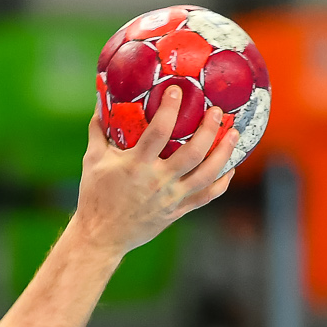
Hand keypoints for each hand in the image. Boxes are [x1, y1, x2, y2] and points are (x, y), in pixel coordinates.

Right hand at [69, 85, 238, 258]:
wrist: (100, 236)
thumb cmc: (94, 197)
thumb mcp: (93, 161)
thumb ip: (98, 132)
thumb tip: (100, 106)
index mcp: (136, 166)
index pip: (158, 131)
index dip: (170, 108)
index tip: (178, 90)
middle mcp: (157, 181)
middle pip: (193, 151)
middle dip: (209, 128)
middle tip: (216, 112)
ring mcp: (171, 197)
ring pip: (207, 174)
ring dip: (224, 152)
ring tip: (233, 134)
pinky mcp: (177, 211)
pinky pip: (207, 196)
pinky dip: (223, 182)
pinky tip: (230, 168)